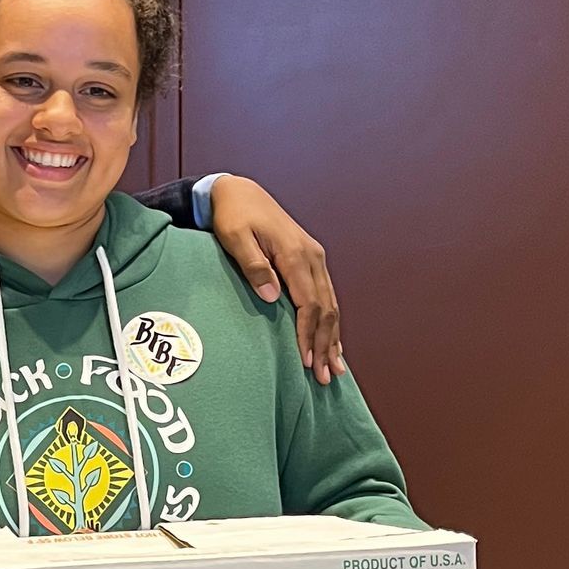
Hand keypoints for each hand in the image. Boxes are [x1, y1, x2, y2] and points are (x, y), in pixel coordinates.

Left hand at [206, 175, 344, 381]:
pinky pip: (326, 296)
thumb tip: (272, 296)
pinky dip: (331, 322)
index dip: (309, 335)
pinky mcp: (311, 260)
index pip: (308, 304)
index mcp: (295, 254)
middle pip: (326, 309)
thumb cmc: (233, 216)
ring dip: (333, 338)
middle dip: (326, 345)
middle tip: (324, 377)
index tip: (307, 361)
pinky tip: (334, 342)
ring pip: (331, 305)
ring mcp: (315, 258)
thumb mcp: (235, 237)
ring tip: (334, 369)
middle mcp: (312, 257)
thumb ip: (253, 267)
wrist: (240, 192)